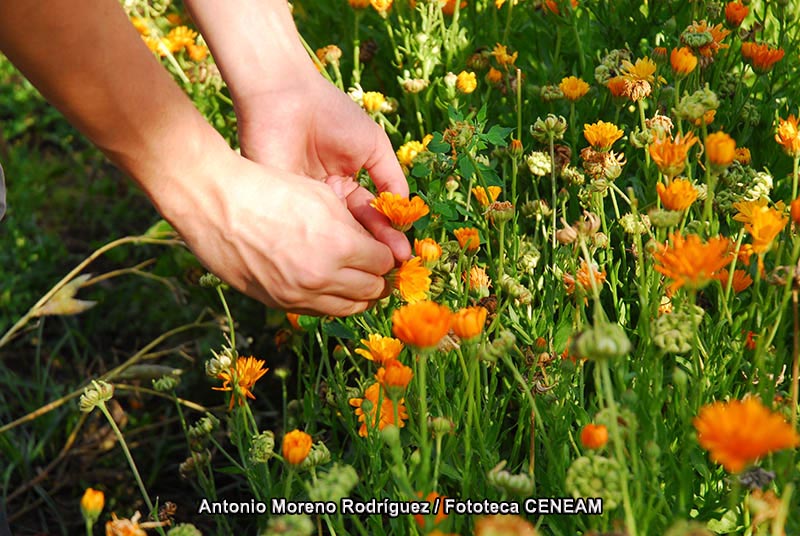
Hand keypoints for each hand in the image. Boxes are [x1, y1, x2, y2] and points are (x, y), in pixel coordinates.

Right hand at [153, 148, 394, 315]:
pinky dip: (330, 301)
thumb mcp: (323, 197)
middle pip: (372, 290)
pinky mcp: (277, 303)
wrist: (215, 203)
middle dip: (379, 278)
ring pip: (348, 308)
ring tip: (357, 280)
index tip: (384, 249)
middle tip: (377, 267)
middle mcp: (322, 277)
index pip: (383, 262)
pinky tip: (328, 285)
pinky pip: (318, 312)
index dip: (387, 255)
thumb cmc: (269, 189)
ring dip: (359, 295)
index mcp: (339, 245)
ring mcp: (298, 295)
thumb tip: (375, 246)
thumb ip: (354, 226)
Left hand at [234, 72, 411, 261]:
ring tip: (379, 263)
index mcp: (345, 186)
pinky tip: (350, 251)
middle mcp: (326, 201)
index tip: (404, 251)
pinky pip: (310, 229)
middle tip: (396, 263)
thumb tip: (405, 210)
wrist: (289, 97)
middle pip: (355, 231)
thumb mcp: (373, 146)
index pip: (371, 216)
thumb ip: (390, 178)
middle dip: (377, 247)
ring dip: (358, 250)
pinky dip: (331, 240)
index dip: (388, 232)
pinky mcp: (286, 206)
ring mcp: (305, 206)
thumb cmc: (332, 114)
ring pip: (335, 235)